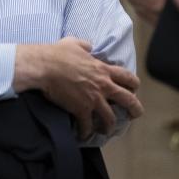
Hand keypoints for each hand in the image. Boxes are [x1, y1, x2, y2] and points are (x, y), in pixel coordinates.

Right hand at [14, 37, 143, 139]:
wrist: (44, 67)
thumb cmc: (57, 53)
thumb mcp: (74, 43)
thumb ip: (85, 46)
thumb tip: (89, 47)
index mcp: (103, 69)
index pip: (127, 77)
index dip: (134, 85)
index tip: (134, 90)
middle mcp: (103, 85)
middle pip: (128, 100)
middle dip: (135, 109)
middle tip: (135, 115)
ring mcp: (93, 99)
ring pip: (110, 118)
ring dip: (110, 126)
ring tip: (107, 131)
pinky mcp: (81, 110)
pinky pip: (87, 126)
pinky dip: (86, 133)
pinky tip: (83, 136)